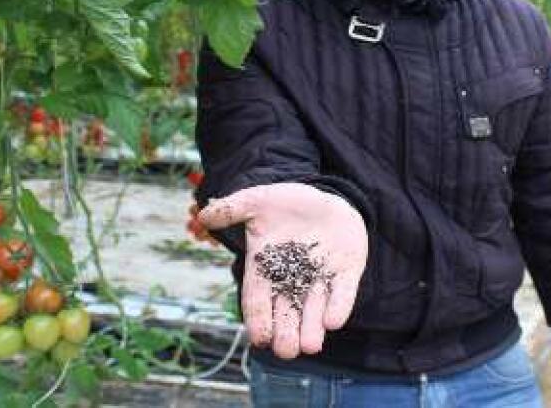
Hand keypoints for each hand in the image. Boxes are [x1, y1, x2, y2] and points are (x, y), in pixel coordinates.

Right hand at [198, 183, 367, 358]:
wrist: (324, 198)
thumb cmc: (286, 204)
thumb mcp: (257, 201)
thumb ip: (233, 209)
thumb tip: (204, 216)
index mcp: (267, 268)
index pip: (258, 299)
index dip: (258, 318)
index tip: (259, 337)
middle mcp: (292, 280)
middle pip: (286, 312)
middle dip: (286, 333)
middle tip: (285, 351)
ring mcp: (320, 278)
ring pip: (313, 309)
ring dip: (311, 328)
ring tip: (309, 346)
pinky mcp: (346, 273)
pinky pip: (342, 292)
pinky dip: (339, 306)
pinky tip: (334, 321)